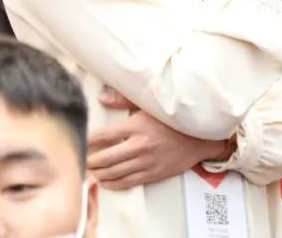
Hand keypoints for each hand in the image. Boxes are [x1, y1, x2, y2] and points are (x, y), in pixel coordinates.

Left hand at [88, 89, 233, 189]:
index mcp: (137, 126)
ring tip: (89, 171)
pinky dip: (114, 183)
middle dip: (90, 160)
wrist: (201, 136)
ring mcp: (147, 162)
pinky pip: (129, 181)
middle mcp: (140, 145)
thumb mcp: (150, 103)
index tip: (81, 141)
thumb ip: (124, 99)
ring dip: (99, 173)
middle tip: (80, 160)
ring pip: (115, 171)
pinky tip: (105, 182)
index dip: (89, 140)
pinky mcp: (154, 173)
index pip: (105, 135)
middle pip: (106, 157)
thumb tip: (102, 97)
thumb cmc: (175, 117)